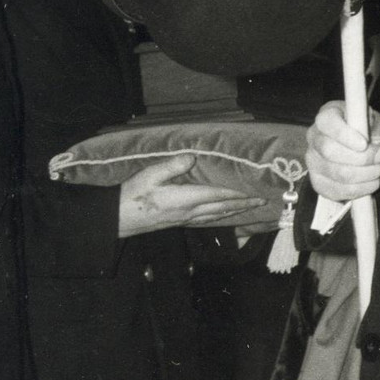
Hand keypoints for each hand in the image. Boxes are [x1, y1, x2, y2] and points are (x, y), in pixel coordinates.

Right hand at [117, 154, 263, 237]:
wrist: (118, 218)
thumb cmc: (133, 194)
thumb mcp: (150, 175)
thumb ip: (172, 166)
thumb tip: (192, 157)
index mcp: (185, 199)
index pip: (217, 196)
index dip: (237, 194)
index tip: (254, 193)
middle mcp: (189, 212)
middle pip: (221, 209)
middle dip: (242, 205)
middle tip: (261, 202)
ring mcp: (184, 219)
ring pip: (215, 217)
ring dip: (234, 212)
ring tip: (248, 209)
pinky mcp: (178, 222)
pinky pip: (205, 220)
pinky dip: (219, 217)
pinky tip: (221, 216)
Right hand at [306, 100, 379, 203]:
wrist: (367, 151)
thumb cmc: (368, 131)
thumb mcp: (374, 118)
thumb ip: (370, 118)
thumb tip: (367, 122)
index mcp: (326, 117)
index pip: (327, 123)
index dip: (344, 135)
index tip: (364, 143)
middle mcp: (314, 138)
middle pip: (330, 151)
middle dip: (362, 158)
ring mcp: (313, 162)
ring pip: (339, 174)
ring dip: (366, 174)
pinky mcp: (319, 184)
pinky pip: (340, 191)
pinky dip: (362, 188)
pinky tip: (372, 180)